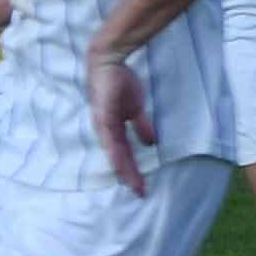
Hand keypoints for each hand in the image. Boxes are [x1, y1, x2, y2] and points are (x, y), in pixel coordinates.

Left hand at [88, 51, 155, 195]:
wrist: (109, 62)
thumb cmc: (119, 83)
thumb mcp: (135, 109)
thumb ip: (141, 126)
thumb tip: (151, 143)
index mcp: (112, 130)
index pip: (123, 155)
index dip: (131, 171)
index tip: (141, 186)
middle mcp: (106, 131)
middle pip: (118, 159)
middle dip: (129, 177)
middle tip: (141, 193)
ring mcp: (103, 125)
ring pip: (115, 154)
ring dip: (125, 170)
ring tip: (135, 185)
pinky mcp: (103, 117)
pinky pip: (111, 139)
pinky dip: (117, 152)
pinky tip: (124, 164)